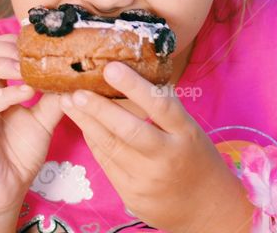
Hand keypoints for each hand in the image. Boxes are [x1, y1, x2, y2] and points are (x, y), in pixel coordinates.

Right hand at [0, 33, 63, 218]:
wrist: (5, 191)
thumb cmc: (18, 154)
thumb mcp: (42, 119)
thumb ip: (53, 96)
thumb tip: (74, 75)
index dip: (10, 42)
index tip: (37, 44)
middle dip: (3, 49)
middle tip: (30, 54)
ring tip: (25, 70)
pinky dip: (3, 93)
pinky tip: (25, 92)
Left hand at [60, 62, 254, 231]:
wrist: (207, 210)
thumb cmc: (196, 159)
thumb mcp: (190, 130)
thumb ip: (164, 109)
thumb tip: (135, 74)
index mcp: (186, 134)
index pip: (159, 105)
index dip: (134, 86)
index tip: (111, 68)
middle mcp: (167, 157)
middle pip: (128, 130)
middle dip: (98, 109)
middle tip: (76, 91)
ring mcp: (148, 180)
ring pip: (110, 147)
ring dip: (86, 123)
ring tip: (69, 102)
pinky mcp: (132, 196)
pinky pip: (107, 164)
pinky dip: (94, 142)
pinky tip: (84, 126)